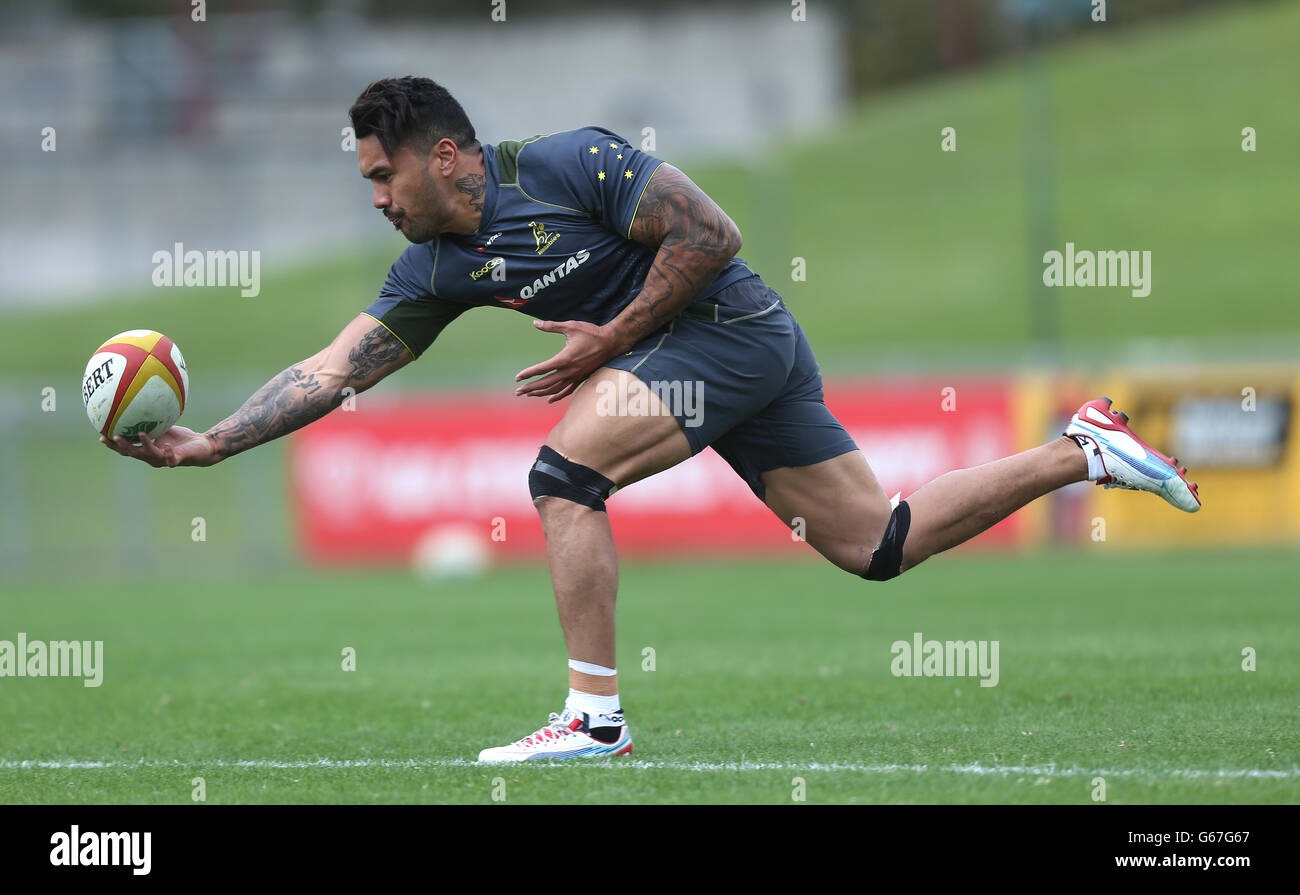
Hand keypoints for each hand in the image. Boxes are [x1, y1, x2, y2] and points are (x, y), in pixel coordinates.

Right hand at [100, 425, 217, 467]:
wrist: (202, 446)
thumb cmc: (181, 438)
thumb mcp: (164, 426)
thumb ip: (152, 420)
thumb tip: (142, 403)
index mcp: (146, 449)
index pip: (126, 448)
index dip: (113, 444)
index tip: (101, 435)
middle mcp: (151, 457)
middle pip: (131, 453)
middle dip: (120, 446)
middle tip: (110, 437)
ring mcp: (163, 460)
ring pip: (148, 455)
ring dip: (141, 445)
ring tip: (136, 435)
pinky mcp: (176, 460)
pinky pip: (169, 458)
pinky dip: (166, 452)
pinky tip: (164, 445)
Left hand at [515, 319, 617, 402]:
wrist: (611, 342)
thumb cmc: (591, 333)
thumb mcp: (571, 326)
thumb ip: (551, 326)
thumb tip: (535, 323)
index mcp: (564, 358)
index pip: (542, 369)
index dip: (528, 374)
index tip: (517, 378)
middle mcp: (569, 371)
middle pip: (545, 383)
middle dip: (530, 388)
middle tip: (518, 392)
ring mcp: (576, 376)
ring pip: (555, 389)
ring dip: (541, 393)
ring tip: (528, 395)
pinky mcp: (581, 378)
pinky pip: (567, 391)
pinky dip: (557, 396)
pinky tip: (549, 399)